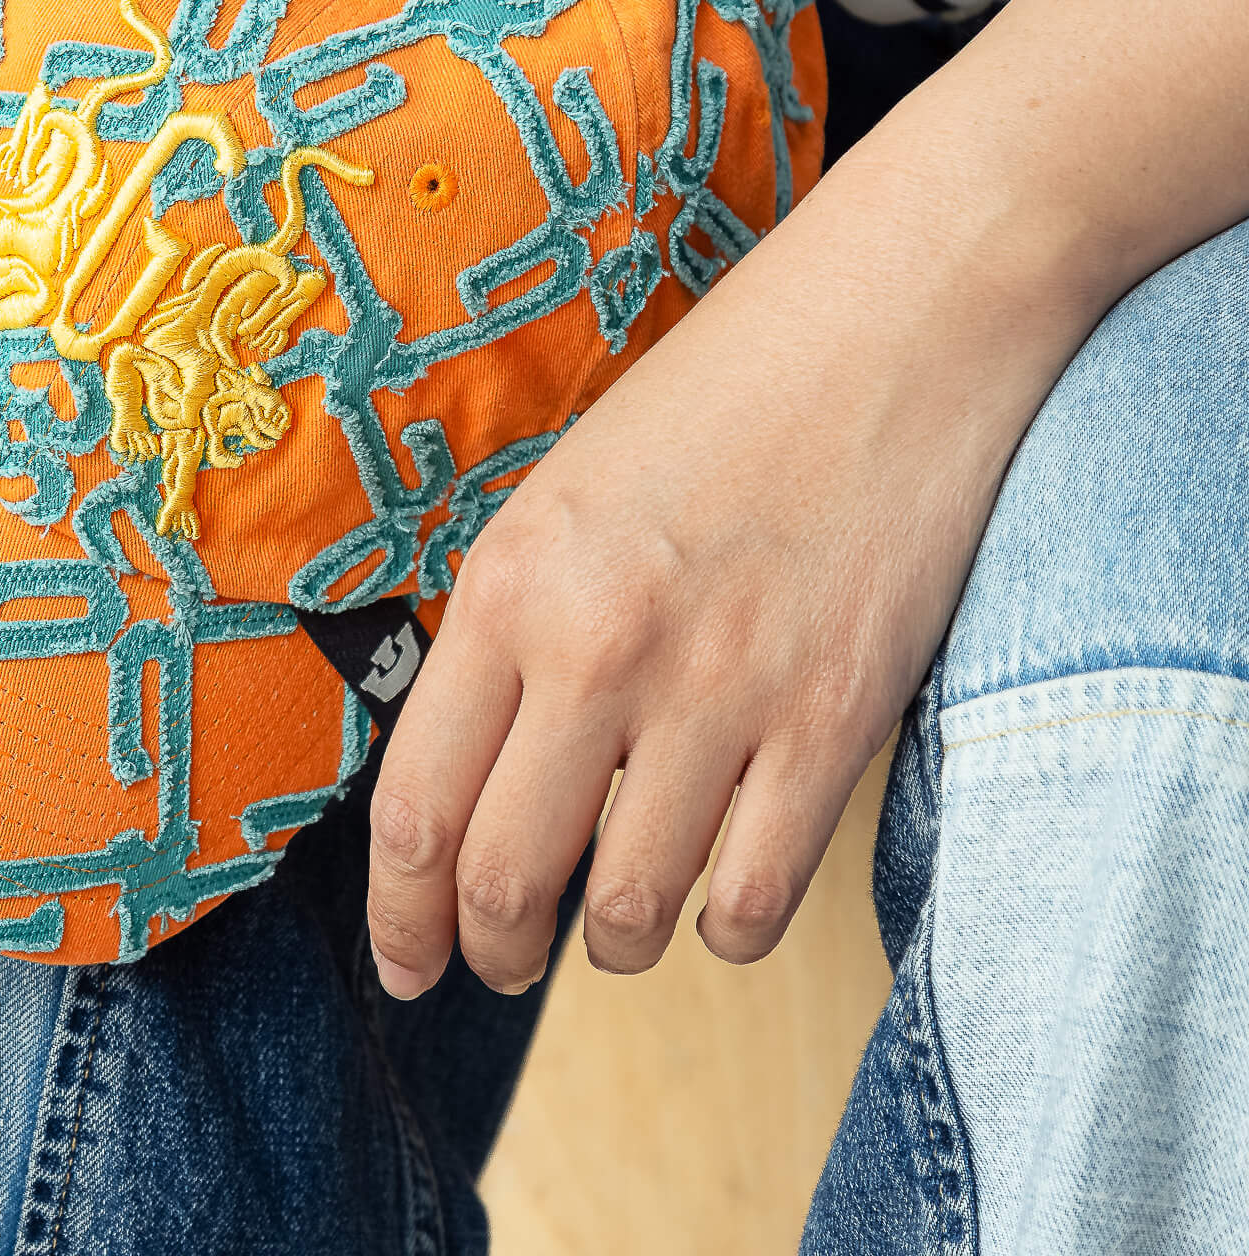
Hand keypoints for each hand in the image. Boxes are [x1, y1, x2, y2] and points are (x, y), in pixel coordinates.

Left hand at [365, 129, 1098, 996]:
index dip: (397, 917)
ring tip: (619, 916)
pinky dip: (727, 927)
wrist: (890, 321)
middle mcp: (596, 648)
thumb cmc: (718, 399)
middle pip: (503, 882)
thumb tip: (475, 779)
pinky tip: (723, 888)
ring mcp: (719, 690)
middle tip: (498, 966)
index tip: (407, 965)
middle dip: (488, 955)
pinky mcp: (834, 719)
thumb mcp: (563, 498)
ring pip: (628, 915)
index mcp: (508, 585)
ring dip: (612, 944)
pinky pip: (755, 902)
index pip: (413, 805)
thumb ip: (509, 633)